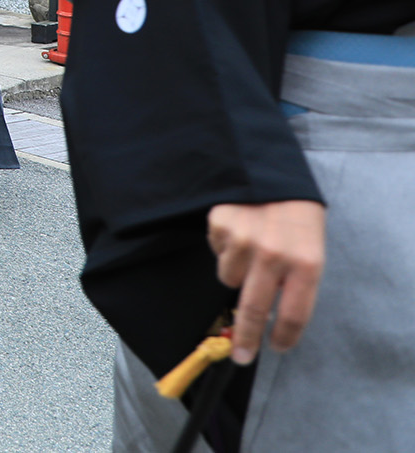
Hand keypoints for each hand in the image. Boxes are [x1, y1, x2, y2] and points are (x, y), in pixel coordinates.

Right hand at [210, 200, 324, 362]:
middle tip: (242, 356)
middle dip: (247, 338)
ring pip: (229, 278)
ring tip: (250, 251)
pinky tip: (239, 231)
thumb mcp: (311, 250)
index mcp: (306, 263)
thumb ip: (296, 282)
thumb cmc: (297, 218)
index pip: (294, 314)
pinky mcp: (221, 225)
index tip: (276, 347)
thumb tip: (273, 316)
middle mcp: (274, 254)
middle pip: (254, 309)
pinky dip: (225, 248)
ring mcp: (244, 239)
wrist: (272, 173)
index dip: (284, 336)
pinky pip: (218, 252)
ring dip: (237, 273)